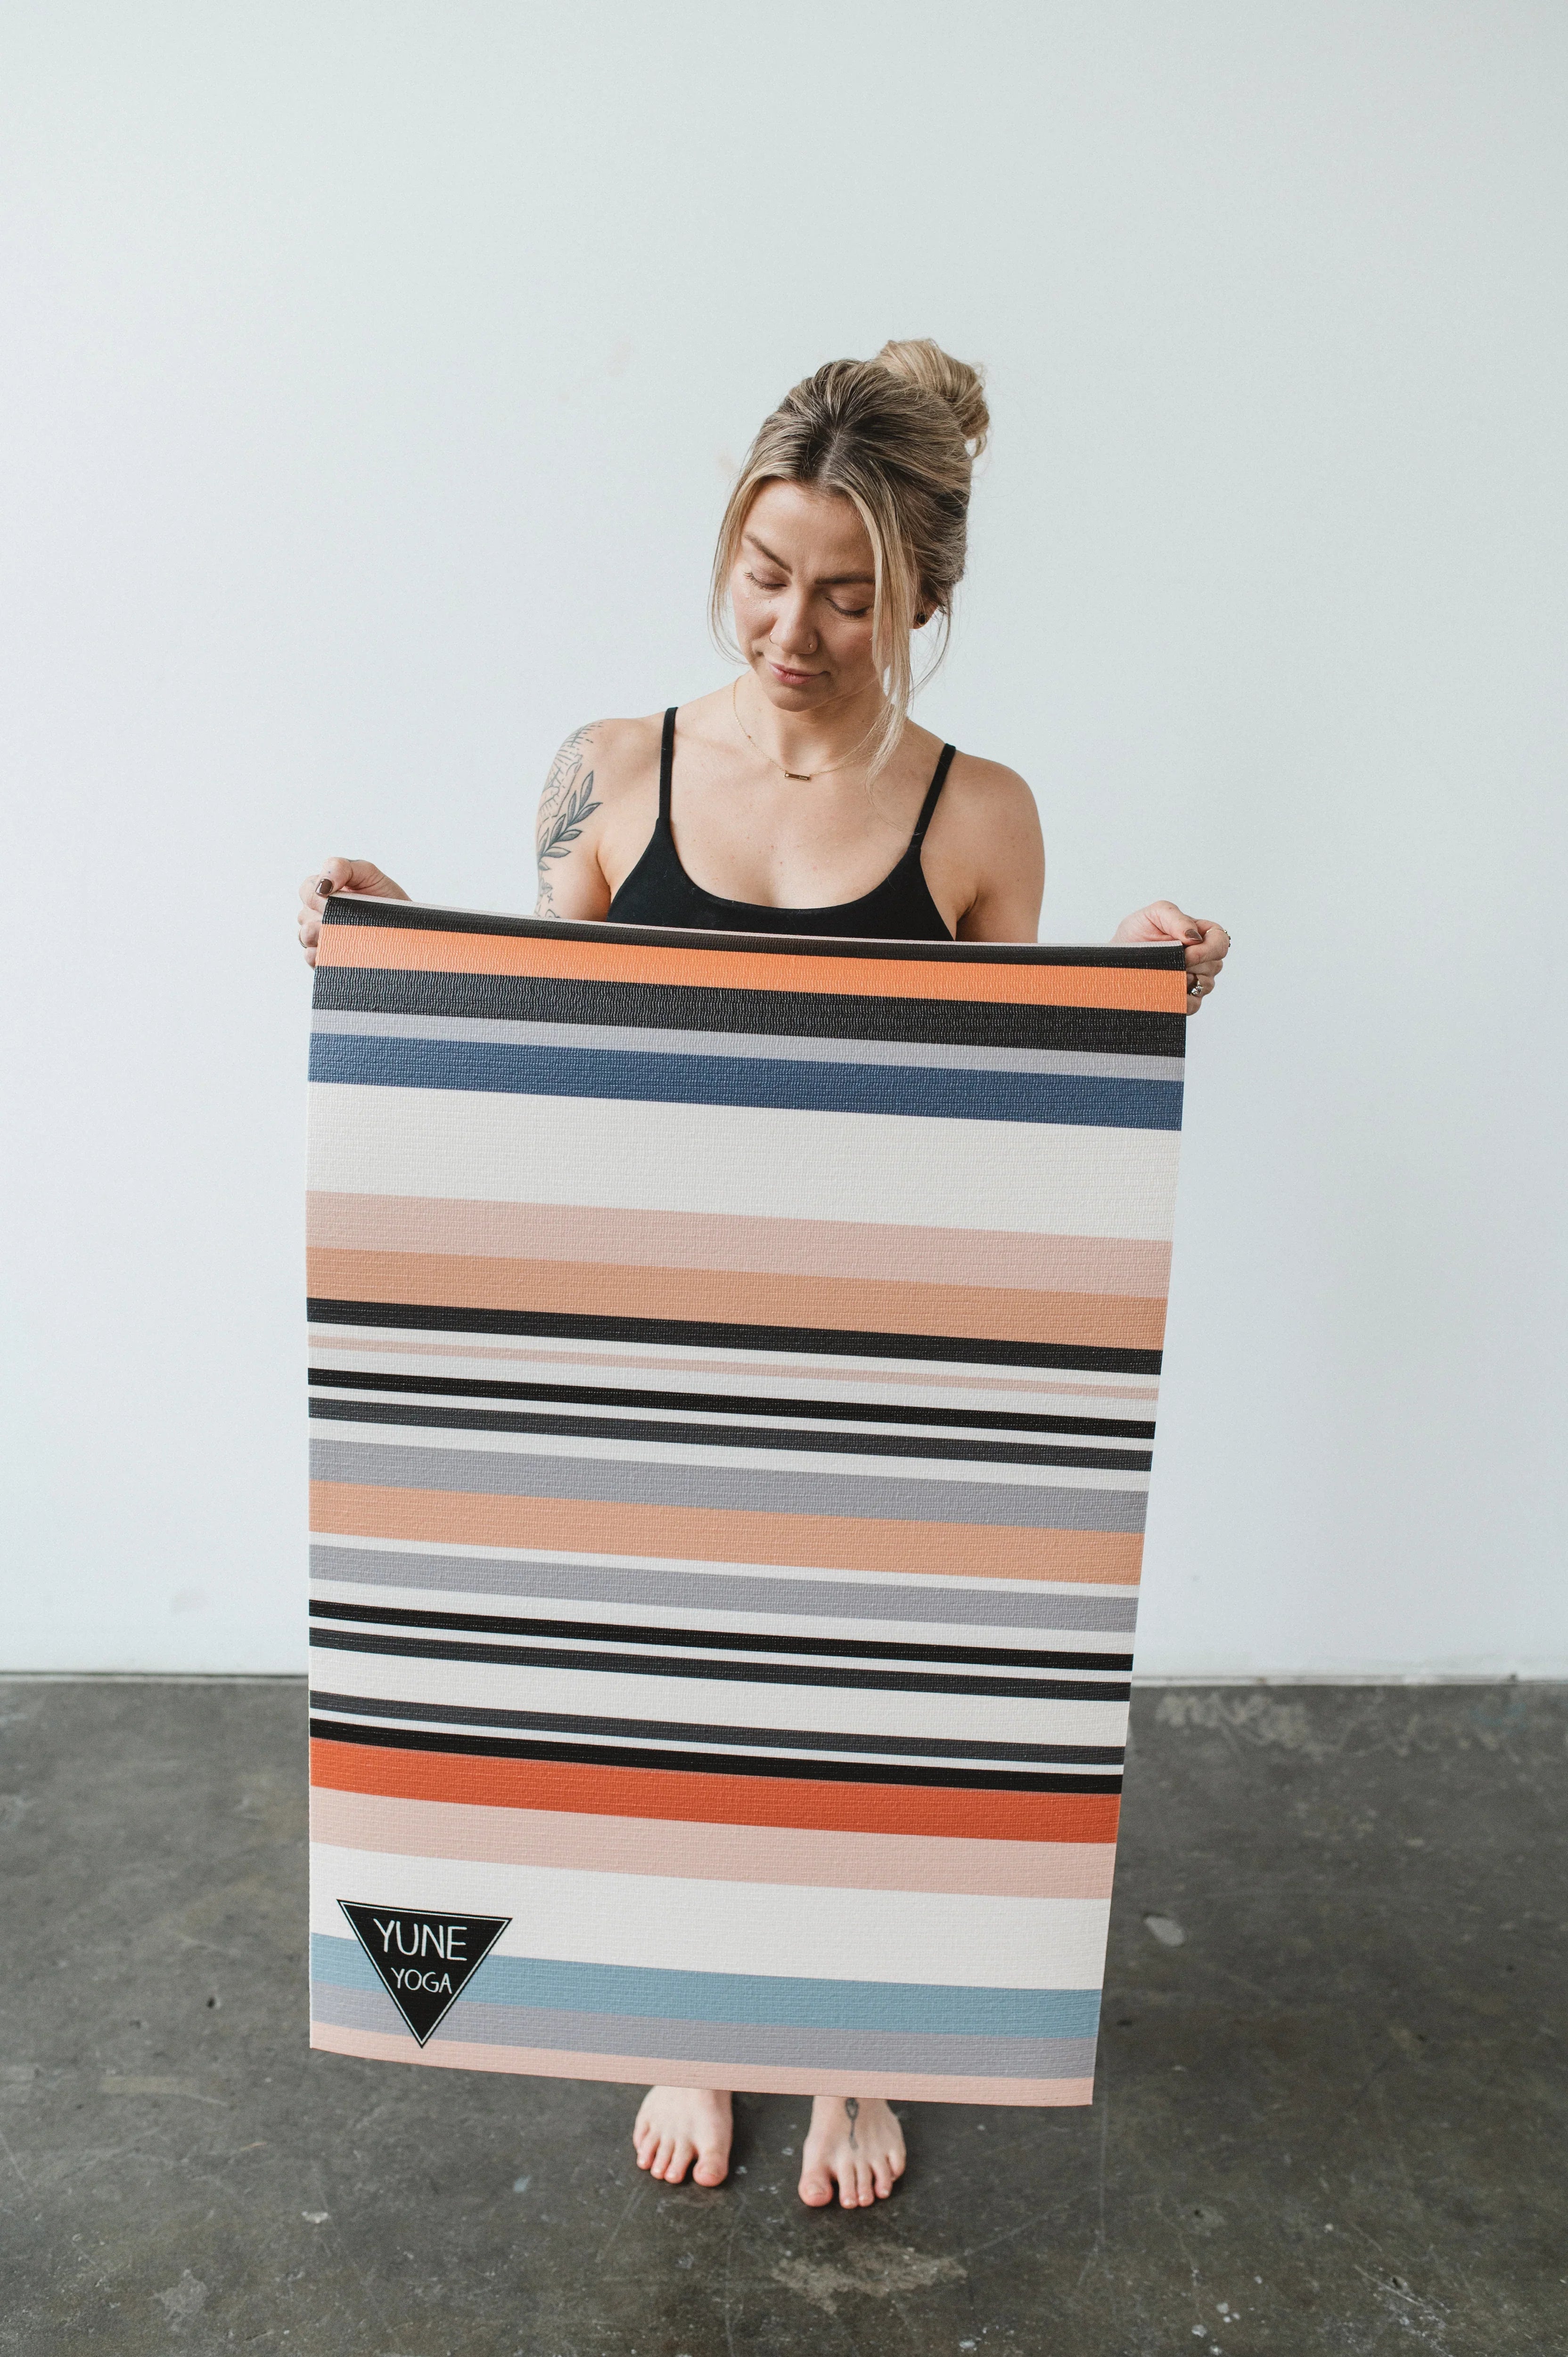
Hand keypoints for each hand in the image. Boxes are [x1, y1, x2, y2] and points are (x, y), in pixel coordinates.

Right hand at [297, 858, 409, 966]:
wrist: (409, 930)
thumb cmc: (387, 900)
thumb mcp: (368, 873)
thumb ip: (341, 867)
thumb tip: (321, 885)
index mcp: (325, 891)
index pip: (307, 890)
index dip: (318, 894)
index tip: (339, 898)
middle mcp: (319, 914)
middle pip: (304, 914)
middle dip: (324, 914)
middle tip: (348, 916)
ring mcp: (322, 937)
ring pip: (305, 936)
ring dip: (322, 934)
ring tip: (345, 933)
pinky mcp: (327, 958)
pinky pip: (312, 957)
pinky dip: (321, 954)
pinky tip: (338, 951)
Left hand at [1113, 900, 1229, 1013]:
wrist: (1116, 960)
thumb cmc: (1136, 935)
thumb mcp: (1153, 915)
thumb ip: (1176, 918)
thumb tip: (1194, 937)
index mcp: (1201, 935)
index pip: (1221, 942)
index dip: (1208, 949)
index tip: (1186, 953)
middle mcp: (1203, 958)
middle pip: (1214, 966)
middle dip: (1191, 965)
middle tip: (1168, 963)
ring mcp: (1197, 980)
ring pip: (1205, 985)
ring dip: (1183, 981)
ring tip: (1162, 975)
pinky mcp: (1186, 1000)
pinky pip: (1193, 1005)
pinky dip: (1180, 1001)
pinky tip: (1165, 994)